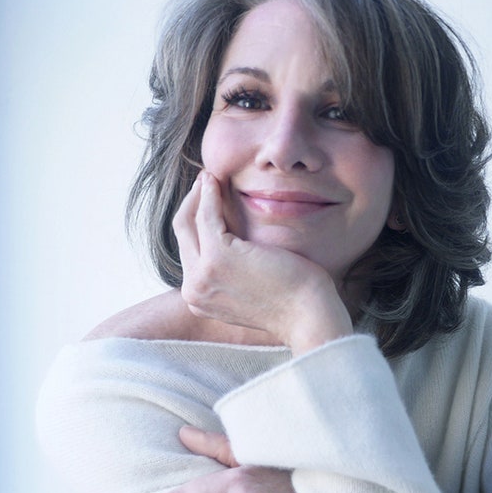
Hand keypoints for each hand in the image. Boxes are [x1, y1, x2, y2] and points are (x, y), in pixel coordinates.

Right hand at [173, 171, 352, 353]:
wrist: (308, 315)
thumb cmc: (292, 300)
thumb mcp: (250, 289)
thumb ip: (232, 275)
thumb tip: (233, 245)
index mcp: (199, 299)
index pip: (189, 251)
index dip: (196, 221)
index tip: (207, 200)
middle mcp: (193, 290)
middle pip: (183, 234)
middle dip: (192, 203)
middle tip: (206, 181)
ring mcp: (203, 276)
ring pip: (188, 222)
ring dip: (199, 194)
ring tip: (211, 177)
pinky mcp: (218, 257)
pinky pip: (206, 216)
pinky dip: (209, 195)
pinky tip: (216, 180)